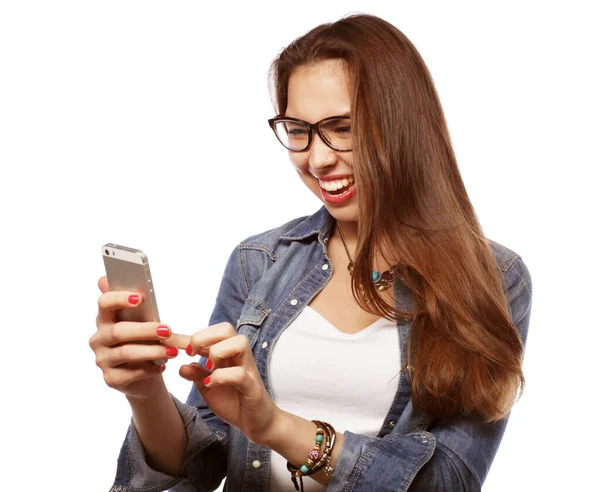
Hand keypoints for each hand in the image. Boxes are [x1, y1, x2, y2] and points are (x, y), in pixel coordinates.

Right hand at [90, 276, 187, 398]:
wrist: (145, 375)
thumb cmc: (144, 342)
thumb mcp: (144, 322)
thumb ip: (139, 306)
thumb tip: (125, 286)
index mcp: (105, 319)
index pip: (104, 304)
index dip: (119, 299)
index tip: (139, 298)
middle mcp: (99, 339)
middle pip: (118, 331)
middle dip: (145, 330)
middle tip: (167, 330)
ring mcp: (102, 360)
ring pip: (127, 353)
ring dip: (153, 351)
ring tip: (173, 351)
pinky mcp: (111, 378)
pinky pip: (132, 372)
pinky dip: (150, 368)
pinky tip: (162, 365)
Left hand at [180, 322, 277, 444]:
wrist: (258, 423)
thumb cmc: (235, 401)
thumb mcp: (209, 387)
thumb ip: (197, 375)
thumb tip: (181, 366)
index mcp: (228, 354)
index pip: (210, 334)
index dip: (186, 336)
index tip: (168, 342)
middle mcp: (240, 357)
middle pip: (227, 329)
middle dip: (204, 337)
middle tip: (191, 353)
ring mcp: (248, 370)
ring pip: (239, 342)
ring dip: (218, 352)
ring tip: (208, 368)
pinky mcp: (252, 387)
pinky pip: (239, 374)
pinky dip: (221, 376)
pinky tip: (211, 384)